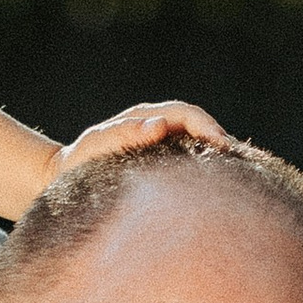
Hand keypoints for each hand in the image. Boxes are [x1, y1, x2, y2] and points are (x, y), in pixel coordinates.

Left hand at [49, 98, 230, 175]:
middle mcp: (157, 126)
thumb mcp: (97, 147)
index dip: (208, 127)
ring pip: (197, 143)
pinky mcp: (161, 164)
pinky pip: (189, 161)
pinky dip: (205, 169)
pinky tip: (217, 188)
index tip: (223, 146)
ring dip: (216, 156)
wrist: (62, 180)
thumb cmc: (78, 164)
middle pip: (199, 126)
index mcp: (145, 118)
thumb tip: (160, 125)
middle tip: (241, 165)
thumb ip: (125, 134)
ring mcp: (160, 144)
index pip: (186, 114)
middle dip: (220, 140)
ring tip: (236, 177)